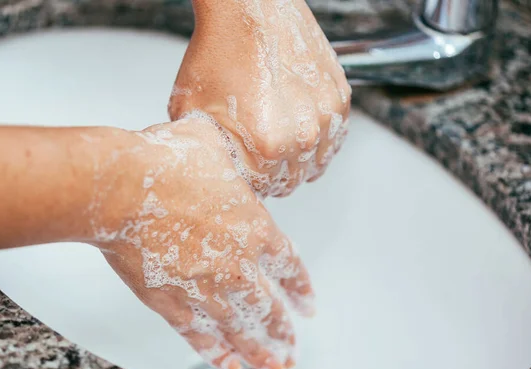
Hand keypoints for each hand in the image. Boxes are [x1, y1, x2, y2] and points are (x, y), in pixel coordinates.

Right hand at [86, 117, 313, 368]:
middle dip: (283, 333)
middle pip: (269, 309)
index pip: (289, 267)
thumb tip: (227, 156)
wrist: (119, 188)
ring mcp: (204, 289)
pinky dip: (215, 351)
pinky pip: (199, 336)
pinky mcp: (170, 303)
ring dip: (259, 351)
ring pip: (240, 330)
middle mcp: (236, 266)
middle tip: (291, 351)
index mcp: (254, 228)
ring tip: (273, 368)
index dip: (300, 289)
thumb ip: (229, 162)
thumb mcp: (213, 147)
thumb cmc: (162, 163)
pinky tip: (228, 363)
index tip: (307, 305)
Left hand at [168, 0, 350, 196]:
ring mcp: (327, 115)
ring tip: (278, 149)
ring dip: (298, 162)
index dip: (251, 184)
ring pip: (316, 163)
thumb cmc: (218, 51)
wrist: (248, 8)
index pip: (264, 189)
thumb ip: (206, 152)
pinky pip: (334, 137)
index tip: (245, 174)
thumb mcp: (190, 111)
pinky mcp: (340, 96)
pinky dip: (318, 140)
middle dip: (273, 176)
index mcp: (268, 144)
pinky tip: (298, 131)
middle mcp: (303, 134)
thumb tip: (212, 171)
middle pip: (291, 181)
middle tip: (258, 163)